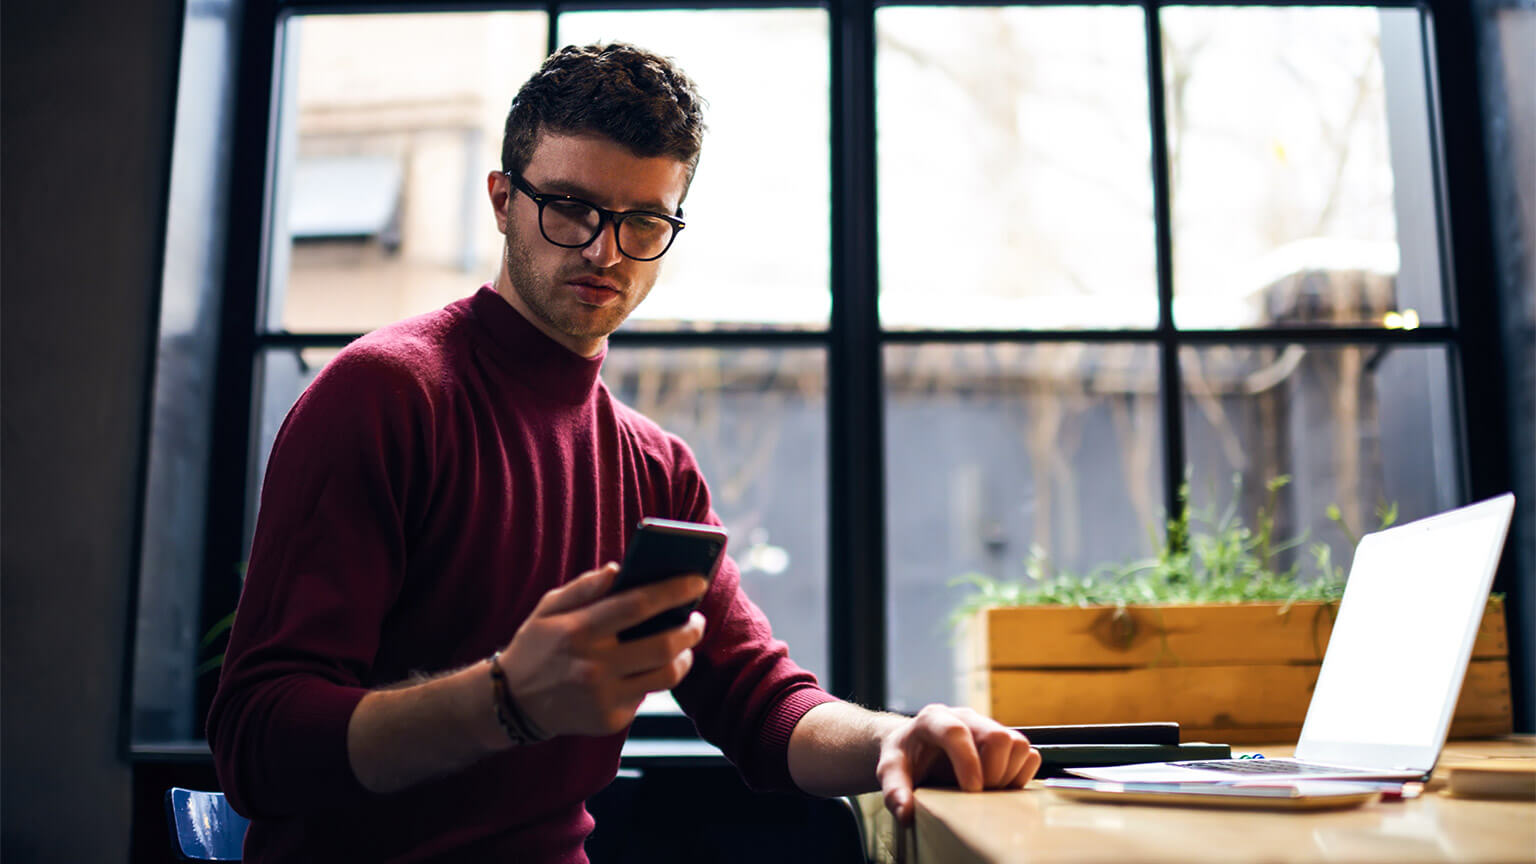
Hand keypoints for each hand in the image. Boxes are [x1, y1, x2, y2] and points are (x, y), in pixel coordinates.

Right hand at [497, 562, 707, 738]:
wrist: (512, 703)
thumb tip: (619, 569)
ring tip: (684, 643)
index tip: (697, 581)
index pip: (638, 605)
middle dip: (691, 629)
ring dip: (684, 657)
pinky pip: (646, 695)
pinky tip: (649, 666)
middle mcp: (592, 666)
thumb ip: (585, 587)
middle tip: (697, 619)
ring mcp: (603, 697)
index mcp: (578, 630)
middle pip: (663, 645)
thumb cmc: (537, 645)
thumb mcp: (549, 608)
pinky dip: (653, 678)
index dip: (673, 591)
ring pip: (665, 676)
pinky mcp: (609, 720)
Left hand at [875, 704, 1039, 823]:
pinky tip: (999, 787)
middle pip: (998, 736)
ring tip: (987, 790)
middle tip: (977, 792)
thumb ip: (894, 791)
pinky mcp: (1003, 741)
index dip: (968, 763)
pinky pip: (1028, 754)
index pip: (957, 732)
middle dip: (993, 771)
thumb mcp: (890, 771)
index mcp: (934, 719)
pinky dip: (1021, 774)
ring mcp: (987, 727)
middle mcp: (965, 718)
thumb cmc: (904, 757)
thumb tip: (906, 812)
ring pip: (1018, 743)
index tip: (969, 790)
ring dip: (1009, 774)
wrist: (913, 748)